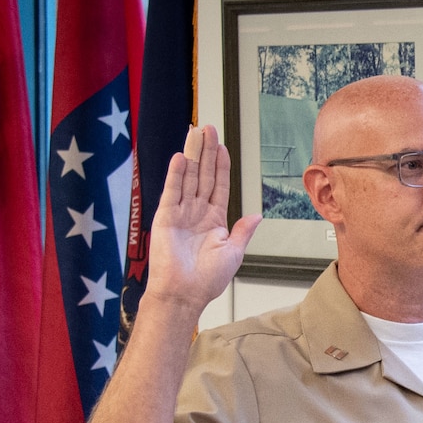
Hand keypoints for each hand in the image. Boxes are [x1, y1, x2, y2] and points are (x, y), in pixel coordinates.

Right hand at [144, 125, 261, 313]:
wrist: (185, 294)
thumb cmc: (207, 279)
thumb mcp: (233, 252)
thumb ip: (243, 231)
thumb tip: (256, 215)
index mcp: (214, 220)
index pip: (218, 185)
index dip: (220, 165)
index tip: (222, 146)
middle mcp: (196, 213)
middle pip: (202, 175)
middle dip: (206, 152)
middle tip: (208, 129)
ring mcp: (180, 213)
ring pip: (188, 178)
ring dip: (192, 155)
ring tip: (195, 134)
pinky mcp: (166, 217)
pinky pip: (172, 191)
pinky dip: (176, 174)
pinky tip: (180, 157)